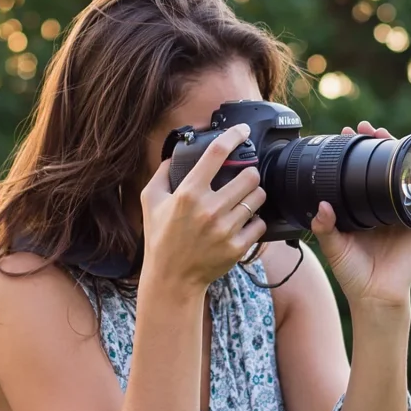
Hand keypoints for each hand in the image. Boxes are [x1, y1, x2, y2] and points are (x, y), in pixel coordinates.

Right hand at [140, 124, 267, 296]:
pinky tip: (244, 221)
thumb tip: (175, 153)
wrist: (171, 279)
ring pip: (258, 198)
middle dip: (249, 173)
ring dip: (254, 194)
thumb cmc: (160, 238)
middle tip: (244, 176)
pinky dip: (255, 220)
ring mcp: (225, 230)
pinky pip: (259, 224)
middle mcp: (209, 210)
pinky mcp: (237, 247)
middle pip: (249, 176)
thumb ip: (162, 173)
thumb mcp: (150, 201)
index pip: (218, 153)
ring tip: (245, 198)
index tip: (242, 131)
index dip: (234, 136)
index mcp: (188, 194)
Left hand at [311, 121, 410, 310]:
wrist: (376, 297)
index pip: (356, 172)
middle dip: (376, 143)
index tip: (345, 133)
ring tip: (385, 134)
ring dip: (396, 151)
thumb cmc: (353, 274)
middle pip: (380, 166)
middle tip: (366, 128)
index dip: (353, 153)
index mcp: (359, 208)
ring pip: (399, 174)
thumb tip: (321, 206)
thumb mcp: (334, 247)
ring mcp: (399, 211)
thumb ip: (325, 228)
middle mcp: (379, 205)